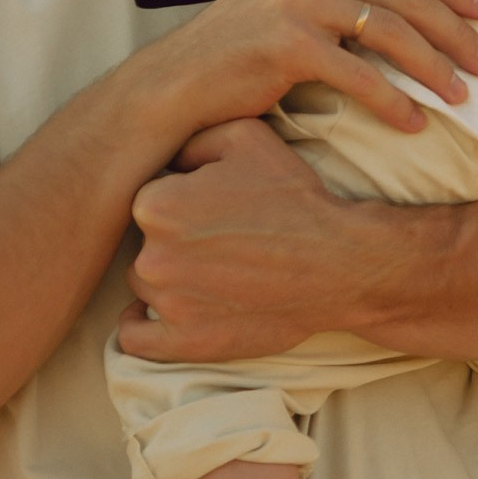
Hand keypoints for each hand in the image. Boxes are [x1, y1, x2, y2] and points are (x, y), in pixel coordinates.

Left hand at [119, 120, 407, 360]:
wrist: (340, 262)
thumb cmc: (295, 197)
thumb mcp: (246, 137)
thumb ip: (192, 138)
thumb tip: (168, 154)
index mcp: (155, 204)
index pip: (149, 200)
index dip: (182, 199)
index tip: (214, 206)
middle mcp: (152, 256)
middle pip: (145, 243)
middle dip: (177, 239)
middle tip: (223, 239)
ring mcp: (168, 303)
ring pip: (146, 284)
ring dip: (171, 277)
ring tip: (218, 271)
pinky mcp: (186, 341)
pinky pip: (136, 340)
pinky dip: (140, 326)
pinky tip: (152, 316)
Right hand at [132, 0, 477, 137]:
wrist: (182, 80)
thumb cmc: (246, 37)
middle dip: (456, 30)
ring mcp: (298, 1)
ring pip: (391, 33)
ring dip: (434, 68)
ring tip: (463, 96)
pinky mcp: (288, 45)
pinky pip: (359, 76)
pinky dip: (393, 102)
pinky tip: (415, 123)